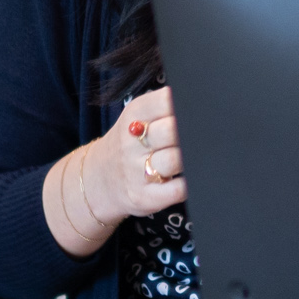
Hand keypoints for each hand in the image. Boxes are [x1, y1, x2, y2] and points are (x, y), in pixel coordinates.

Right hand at [43, 86, 187, 256]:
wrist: (98, 179)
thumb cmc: (130, 144)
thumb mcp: (138, 116)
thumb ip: (165, 105)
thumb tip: (200, 101)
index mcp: (134, 115)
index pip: (166, 101)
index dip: (186, 107)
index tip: (194, 113)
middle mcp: (132, 143)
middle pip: (171, 130)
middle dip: (190, 133)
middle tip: (200, 137)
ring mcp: (136, 172)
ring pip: (174, 160)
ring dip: (190, 158)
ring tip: (194, 156)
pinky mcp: (145, 197)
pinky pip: (176, 190)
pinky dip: (189, 184)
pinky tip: (191, 177)